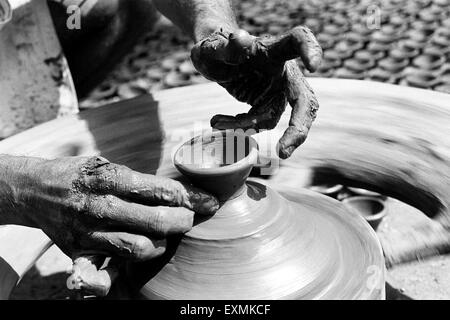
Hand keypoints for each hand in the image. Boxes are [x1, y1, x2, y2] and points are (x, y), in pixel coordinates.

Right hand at [20, 156, 218, 260]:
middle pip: (155, 221)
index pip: (160, 190)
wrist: (34, 188)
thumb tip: (183, 192)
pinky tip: (121, 274)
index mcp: (111, 179)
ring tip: (163, 237)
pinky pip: (96, 276)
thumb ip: (139, 180)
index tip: (209, 201)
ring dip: (160, 245)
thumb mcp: (108, 165)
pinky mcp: (77, 252)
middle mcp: (101, 206)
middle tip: (189, 220)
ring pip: (138, 248)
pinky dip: (109, 281)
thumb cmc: (80, 175)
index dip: (190, 197)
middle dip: (181, 222)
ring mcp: (89, 232)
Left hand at [191, 26, 321, 158]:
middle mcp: (282, 72)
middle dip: (297, 128)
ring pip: (274, 119)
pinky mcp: (268, 106)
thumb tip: (240, 39)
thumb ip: (226, 47)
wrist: (216, 60)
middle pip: (303, 100)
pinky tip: (220, 122)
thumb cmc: (215, 49)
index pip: (297, 41)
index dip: (310, 49)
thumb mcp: (213, 48)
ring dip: (245, 126)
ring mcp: (278, 92)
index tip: (313, 64)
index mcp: (273, 50)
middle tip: (283, 152)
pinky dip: (240, 127)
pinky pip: (259, 124)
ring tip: (216, 123)